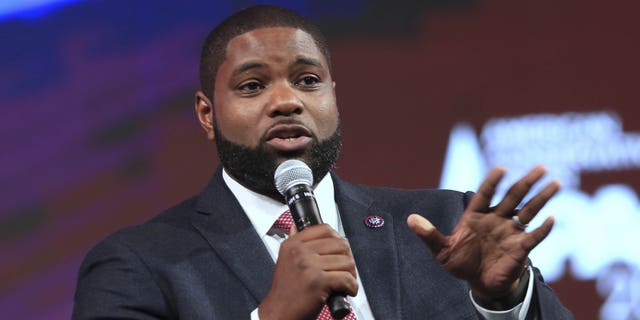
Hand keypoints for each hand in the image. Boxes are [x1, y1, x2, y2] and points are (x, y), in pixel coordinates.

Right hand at [258, 224, 357, 319]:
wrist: (279, 313)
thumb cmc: (285, 291)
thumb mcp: (285, 260)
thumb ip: (295, 243)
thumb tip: (297, 227)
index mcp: (293, 244)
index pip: (324, 229)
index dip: (337, 238)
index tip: (340, 249)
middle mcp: (300, 252)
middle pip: (339, 244)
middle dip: (348, 258)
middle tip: (346, 269)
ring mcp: (309, 265)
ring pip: (346, 261)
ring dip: (351, 274)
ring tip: (346, 282)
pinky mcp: (318, 281)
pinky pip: (346, 279)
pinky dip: (352, 287)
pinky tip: (347, 291)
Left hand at [407, 165, 559, 299]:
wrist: (477, 282)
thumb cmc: (459, 262)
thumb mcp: (441, 250)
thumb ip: (429, 234)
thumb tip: (410, 219)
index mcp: (476, 214)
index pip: (486, 193)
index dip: (493, 181)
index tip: (501, 168)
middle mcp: (496, 218)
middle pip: (513, 196)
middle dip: (527, 182)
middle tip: (541, 167)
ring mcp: (510, 231)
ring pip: (529, 211)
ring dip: (542, 198)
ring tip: (556, 183)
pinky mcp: (521, 248)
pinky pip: (534, 236)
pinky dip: (543, 229)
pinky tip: (552, 220)